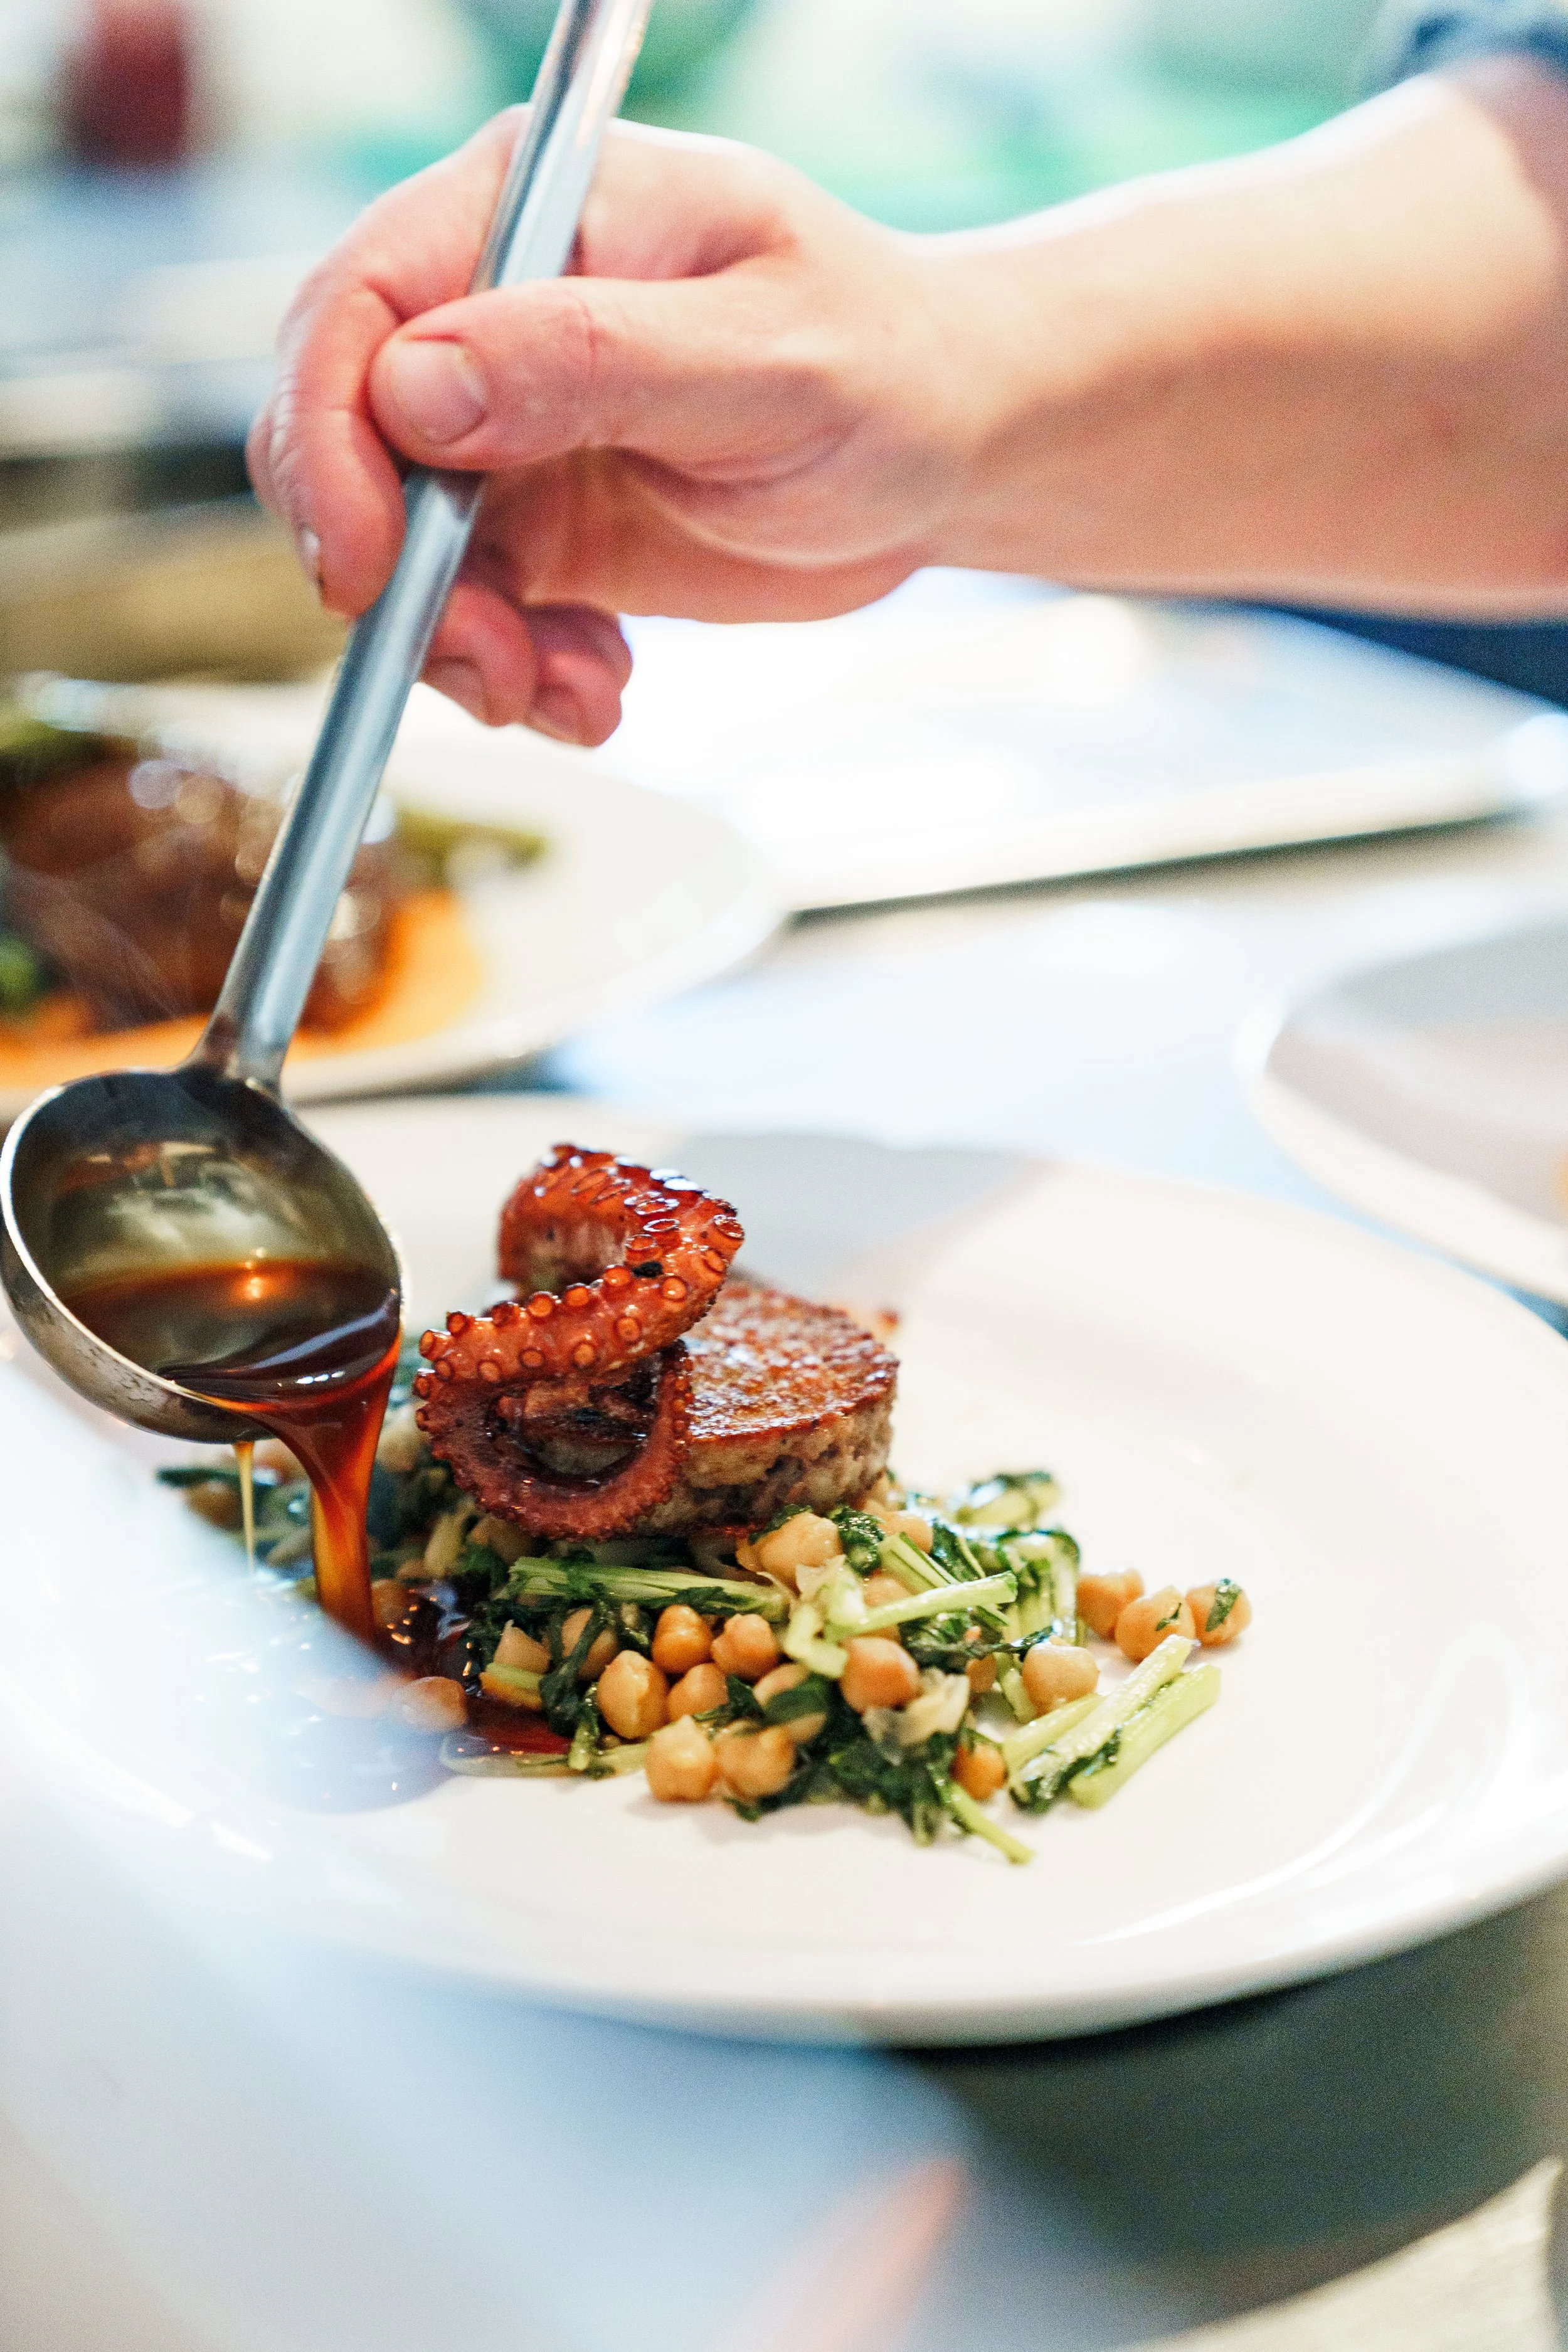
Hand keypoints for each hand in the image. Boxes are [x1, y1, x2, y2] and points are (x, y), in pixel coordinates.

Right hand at [248, 119, 981, 741]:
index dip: (327, 442)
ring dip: (465, 649)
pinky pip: (468, 614)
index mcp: (535, 211)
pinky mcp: (532, 524)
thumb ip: (593, 362)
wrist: (944, 449)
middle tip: (494, 665)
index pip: (357, 307)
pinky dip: (517, 675)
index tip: (365, 572)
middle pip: (344, 440)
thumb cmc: (886, 366)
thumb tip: (414, 391)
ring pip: (398, 552)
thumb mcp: (767, 358)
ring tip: (574, 691)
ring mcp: (504, 426)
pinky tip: (599, 688)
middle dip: (395, 575)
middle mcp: (493, 312)